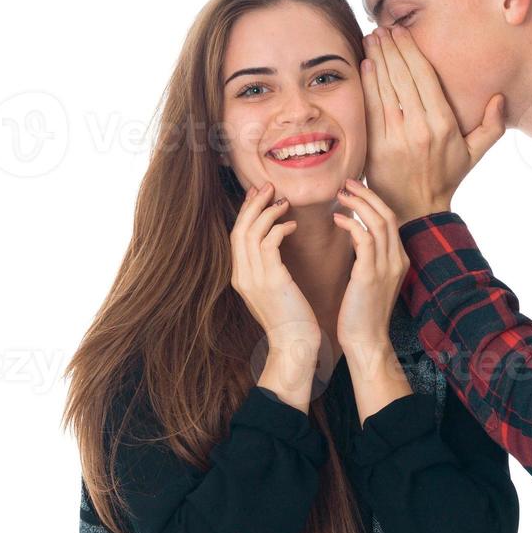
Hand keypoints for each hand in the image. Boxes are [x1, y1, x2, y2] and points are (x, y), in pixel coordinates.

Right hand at [229, 181, 320, 407]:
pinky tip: (292, 225)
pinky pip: (269, 243)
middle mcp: (241, 276)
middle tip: (268, 186)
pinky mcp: (271, 280)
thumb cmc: (292, 318)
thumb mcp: (275, 289)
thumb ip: (270, 267)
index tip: (258, 194)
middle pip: (239, 228)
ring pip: (251, 232)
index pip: (237, 235)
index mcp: (240, 277)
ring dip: (267, 211)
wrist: (295, 346)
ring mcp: (253, 278)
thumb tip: (276, 242)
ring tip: (283, 200)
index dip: (246, 211)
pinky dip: (279, 228)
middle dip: (253, 204)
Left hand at [332, 178, 413, 420]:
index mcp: (398, 259)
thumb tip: (352, 236)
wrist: (366, 342)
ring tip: (341, 193)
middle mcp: (397, 259)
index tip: (354, 188)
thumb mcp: (368, 280)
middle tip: (346, 181)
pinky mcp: (371, 276)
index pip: (390, 218)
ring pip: (379, 222)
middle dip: (367, 194)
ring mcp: (387, 267)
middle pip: (387, 214)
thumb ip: (367, 257)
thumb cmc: (361, 313)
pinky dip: (352, 225)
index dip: (373, 200)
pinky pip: (365, 240)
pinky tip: (337, 219)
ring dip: (360, 203)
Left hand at [361, 24, 505, 223]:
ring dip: (377, 60)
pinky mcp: (376, 145)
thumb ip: (491, 126)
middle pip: (402, 77)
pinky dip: (367, 84)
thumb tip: (499, 97)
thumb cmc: (445, 177)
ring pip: (385, 88)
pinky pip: (371, 107)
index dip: (411, 51)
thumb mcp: (474, 154)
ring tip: (371, 39)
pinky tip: (365, 65)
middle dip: (391, 49)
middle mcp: (419, 127)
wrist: (416, 208)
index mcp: (443, 124)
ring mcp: (396, 137)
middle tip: (382, 28)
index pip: (424, 78)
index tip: (401, 32)